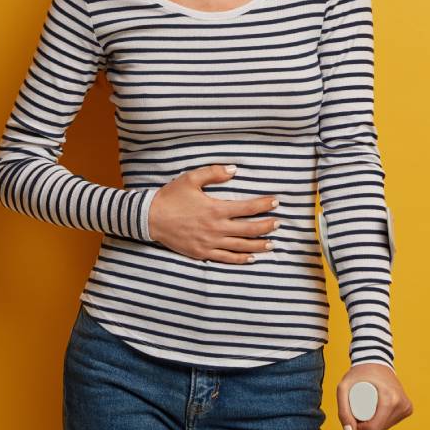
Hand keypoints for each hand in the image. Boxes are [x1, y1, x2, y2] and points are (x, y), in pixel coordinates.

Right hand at [147, 164, 279, 263]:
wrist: (150, 218)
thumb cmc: (171, 197)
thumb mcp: (191, 178)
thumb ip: (214, 173)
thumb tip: (235, 169)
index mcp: (215, 209)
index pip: (247, 208)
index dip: (263, 205)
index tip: (275, 202)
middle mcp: (216, 228)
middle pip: (249, 229)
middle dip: (266, 226)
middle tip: (278, 223)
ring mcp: (209, 243)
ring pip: (240, 247)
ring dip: (258, 245)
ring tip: (272, 244)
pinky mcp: (202, 252)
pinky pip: (226, 258)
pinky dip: (240, 259)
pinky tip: (251, 258)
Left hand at [336, 363, 413, 429]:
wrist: (375, 361)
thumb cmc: (360, 373)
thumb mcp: (344, 388)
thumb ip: (343, 412)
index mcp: (389, 399)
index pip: (374, 428)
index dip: (361, 427)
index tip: (354, 416)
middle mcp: (401, 403)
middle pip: (380, 428)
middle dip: (368, 424)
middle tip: (360, 407)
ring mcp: (407, 406)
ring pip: (387, 426)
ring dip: (376, 422)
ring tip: (368, 406)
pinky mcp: (408, 408)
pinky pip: (393, 421)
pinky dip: (384, 419)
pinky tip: (378, 409)